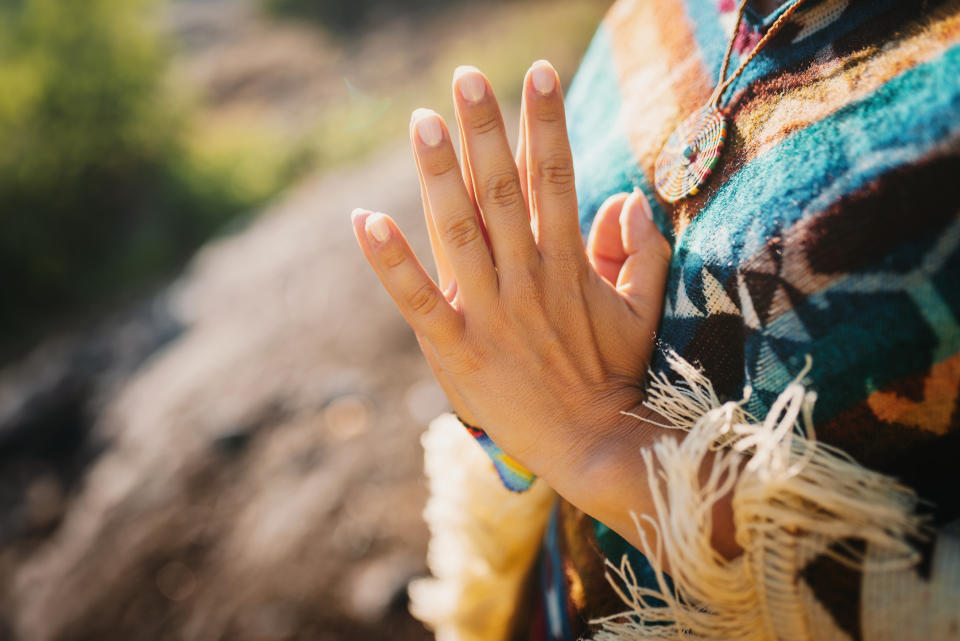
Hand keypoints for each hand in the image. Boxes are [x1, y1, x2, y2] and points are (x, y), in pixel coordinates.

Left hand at [351, 61, 670, 525]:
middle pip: (502, 192)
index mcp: (568, 264)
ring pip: (461, 232)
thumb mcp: (641, 309)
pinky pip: (418, 300)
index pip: (554, 178)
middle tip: (467, 77)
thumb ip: (639, 251)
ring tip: (423, 121)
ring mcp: (490, 313)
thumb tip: (628, 198)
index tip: (538, 72)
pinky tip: (365, 220)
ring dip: (440, 175)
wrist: (591, 444)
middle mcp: (527, 279)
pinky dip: (392, 262)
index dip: (545, 124)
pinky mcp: (458, 350)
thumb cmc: (613, 373)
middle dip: (486, 130)